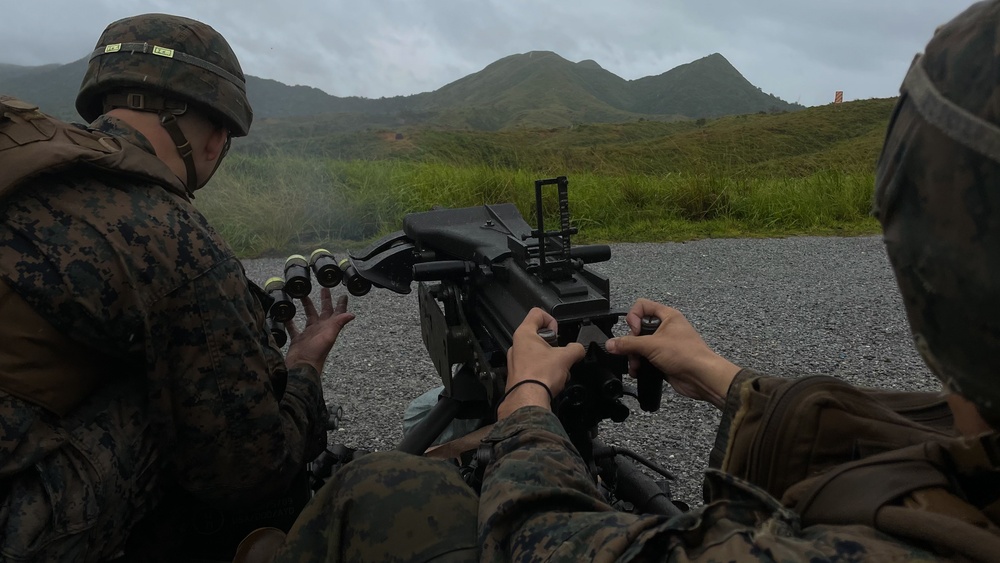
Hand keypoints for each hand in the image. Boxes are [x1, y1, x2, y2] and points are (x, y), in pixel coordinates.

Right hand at [283, 289, 354, 372]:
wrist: (301, 367)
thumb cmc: (316, 353)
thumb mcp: (329, 336)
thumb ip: (338, 324)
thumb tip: (351, 314)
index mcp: (329, 327)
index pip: (337, 313)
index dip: (341, 304)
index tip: (343, 295)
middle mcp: (320, 329)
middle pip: (324, 311)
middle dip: (325, 300)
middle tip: (324, 288)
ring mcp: (309, 334)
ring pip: (309, 316)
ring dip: (307, 306)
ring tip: (302, 295)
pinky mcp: (298, 339)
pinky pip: (293, 327)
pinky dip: (290, 321)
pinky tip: (286, 314)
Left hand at [498, 308, 584, 418]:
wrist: (528, 401)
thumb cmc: (539, 376)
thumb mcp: (566, 357)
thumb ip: (576, 349)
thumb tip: (579, 349)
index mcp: (524, 334)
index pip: (537, 313)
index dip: (552, 320)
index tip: (558, 333)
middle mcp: (516, 345)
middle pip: (539, 335)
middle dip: (554, 346)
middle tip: (560, 355)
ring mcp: (515, 361)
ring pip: (537, 353)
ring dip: (551, 360)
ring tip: (557, 371)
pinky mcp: (518, 375)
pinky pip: (534, 367)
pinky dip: (544, 371)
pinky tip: (551, 381)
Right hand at [605, 298, 739, 407]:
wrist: (701, 377)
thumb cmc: (687, 355)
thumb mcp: (652, 345)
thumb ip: (628, 344)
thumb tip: (611, 343)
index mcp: (667, 316)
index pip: (642, 306)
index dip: (633, 317)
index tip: (634, 331)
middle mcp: (666, 328)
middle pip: (638, 328)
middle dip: (632, 342)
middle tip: (633, 351)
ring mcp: (665, 344)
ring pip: (641, 345)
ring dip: (634, 356)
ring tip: (636, 365)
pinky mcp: (664, 359)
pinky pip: (646, 359)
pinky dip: (639, 365)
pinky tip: (638, 371)